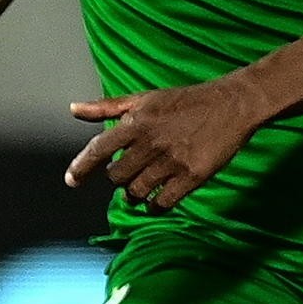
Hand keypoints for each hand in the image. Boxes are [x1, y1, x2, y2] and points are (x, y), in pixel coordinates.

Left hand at [65, 80, 263, 210]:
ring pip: (138, 191)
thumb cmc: (186, 101)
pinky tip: (157, 200)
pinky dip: (155, 205)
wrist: (231, 105)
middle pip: (117, 176)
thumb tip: (73, 109)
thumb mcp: (144, 97)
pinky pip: (163, 202)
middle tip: (128, 175)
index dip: (81, 167)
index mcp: (136, 122)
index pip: (99, 149)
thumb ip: (107, 107)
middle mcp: (150, 143)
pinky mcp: (193, 176)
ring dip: (135, 194)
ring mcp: (172, 161)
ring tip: (142, 188)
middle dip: (119, 179)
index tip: (71, 181)